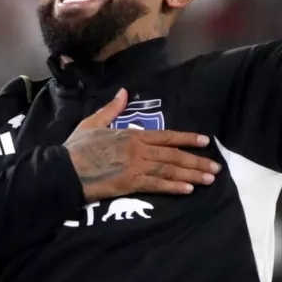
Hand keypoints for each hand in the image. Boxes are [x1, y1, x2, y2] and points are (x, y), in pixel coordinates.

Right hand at [65, 88, 220, 201]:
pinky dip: (173, 187)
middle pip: (174, 155)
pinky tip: (188, 189)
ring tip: (209, 179)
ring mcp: (136, 167)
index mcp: (132, 135)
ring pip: (170, 170)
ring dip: (191, 175)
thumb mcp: (93, 122)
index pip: (167, 136)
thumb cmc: (77, 147)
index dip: (188, 139)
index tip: (206, 141)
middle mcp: (139, 150)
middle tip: (216, 168)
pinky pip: (157, 185)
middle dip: (197, 161)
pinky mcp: (130, 184)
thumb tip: (123, 92)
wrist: (65, 170)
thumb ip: (112, 108)